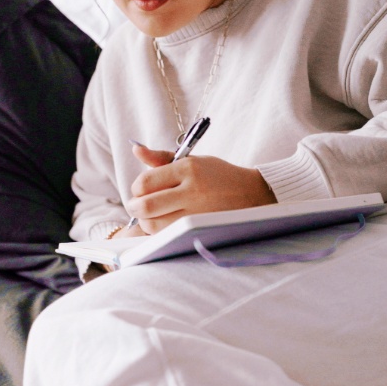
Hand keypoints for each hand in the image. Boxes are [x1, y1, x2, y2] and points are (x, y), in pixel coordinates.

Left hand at [126, 143, 275, 232]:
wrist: (251, 194)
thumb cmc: (217, 175)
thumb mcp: (191, 160)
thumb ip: (161, 157)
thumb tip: (136, 150)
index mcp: (188, 168)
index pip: (145, 182)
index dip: (135, 188)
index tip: (139, 190)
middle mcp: (193, 191)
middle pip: (146, 206)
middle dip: (135, 207)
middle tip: (137, 206)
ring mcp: (198, 213)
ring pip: (155, 225)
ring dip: (147, 221)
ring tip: (154, 215)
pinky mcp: (202, 230)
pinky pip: (169, 235)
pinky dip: (161, 232)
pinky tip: (167, 223)